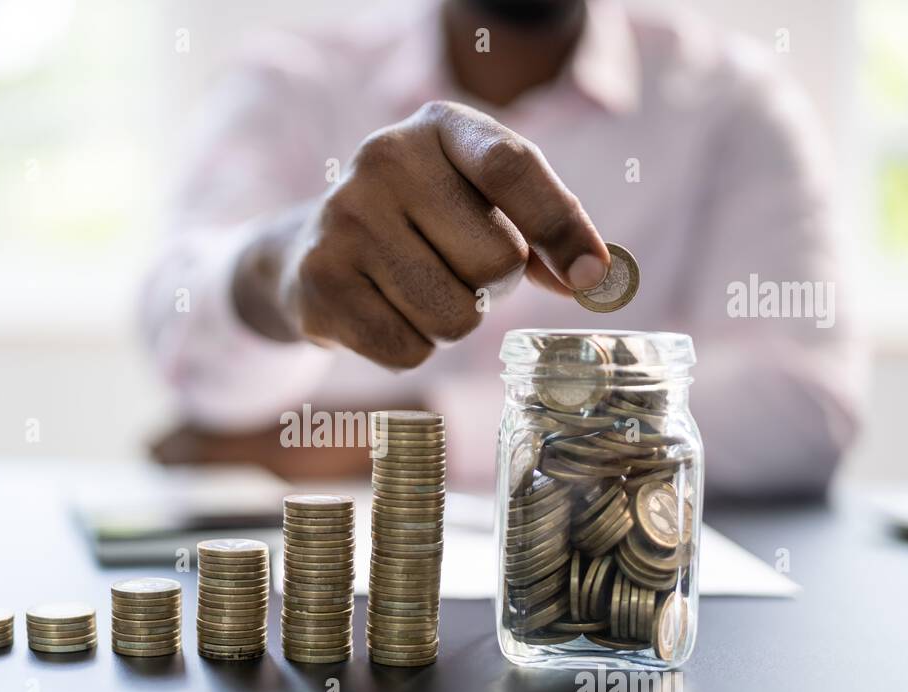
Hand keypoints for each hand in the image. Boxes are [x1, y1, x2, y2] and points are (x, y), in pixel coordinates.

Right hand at [233, 100, 610, 367]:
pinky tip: (385, 313)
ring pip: (454, 316)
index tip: (591, 277)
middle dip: (491, 287)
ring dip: (452, 323)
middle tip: (455, 271)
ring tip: (417, 291)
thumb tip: (597, 277)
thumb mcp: (482, 203)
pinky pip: (408, 350)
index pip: (512, 167)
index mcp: (439, 126)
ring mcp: (344, 218)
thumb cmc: (423, 224)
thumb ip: (543, 230)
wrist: (310, 248)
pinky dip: (411, 348)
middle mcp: (384, 158)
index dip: (561, 225)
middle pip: (495, 262)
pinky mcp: (319, 280)